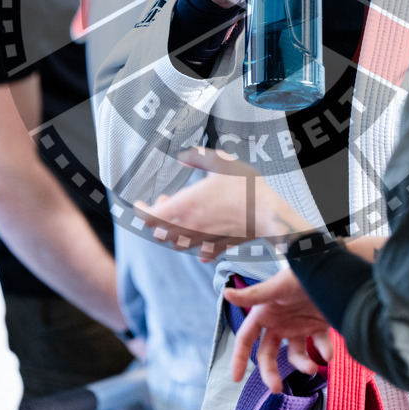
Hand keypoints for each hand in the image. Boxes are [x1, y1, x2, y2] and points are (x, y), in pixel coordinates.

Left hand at [133, 147, 309, 259]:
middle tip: (166, 203)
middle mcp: (189, 227)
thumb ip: (198, 156)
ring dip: (173, 232)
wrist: (267, 213)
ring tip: (182, 216)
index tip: (141, 204)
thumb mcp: (221, 162)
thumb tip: (183, 156)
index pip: (150, 218)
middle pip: (159, 233)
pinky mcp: (217, 248)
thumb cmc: (245, 187)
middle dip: (157, 220)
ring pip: (176, 244)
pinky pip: (199, 253)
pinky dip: (194, 245)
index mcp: (185, 206)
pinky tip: (200, 234)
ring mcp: (203, 240)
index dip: (141, 211)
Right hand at [224, 269, 332, 392]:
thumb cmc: (301, 274)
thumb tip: (226, 294)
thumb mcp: (278, 286)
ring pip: (294, 355)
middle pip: (268, 353)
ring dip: (301, 364)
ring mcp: (299, 326)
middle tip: (277, 388)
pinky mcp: (318, 327)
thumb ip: (254, 294)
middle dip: (271, 372)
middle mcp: (280, 322)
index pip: (246, 338)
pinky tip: (328, 354)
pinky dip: (323, 352)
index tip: (236, 379)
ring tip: (311, 368)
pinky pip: (319, 346)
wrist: (333, 270)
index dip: (239, 357)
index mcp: (264, 312)